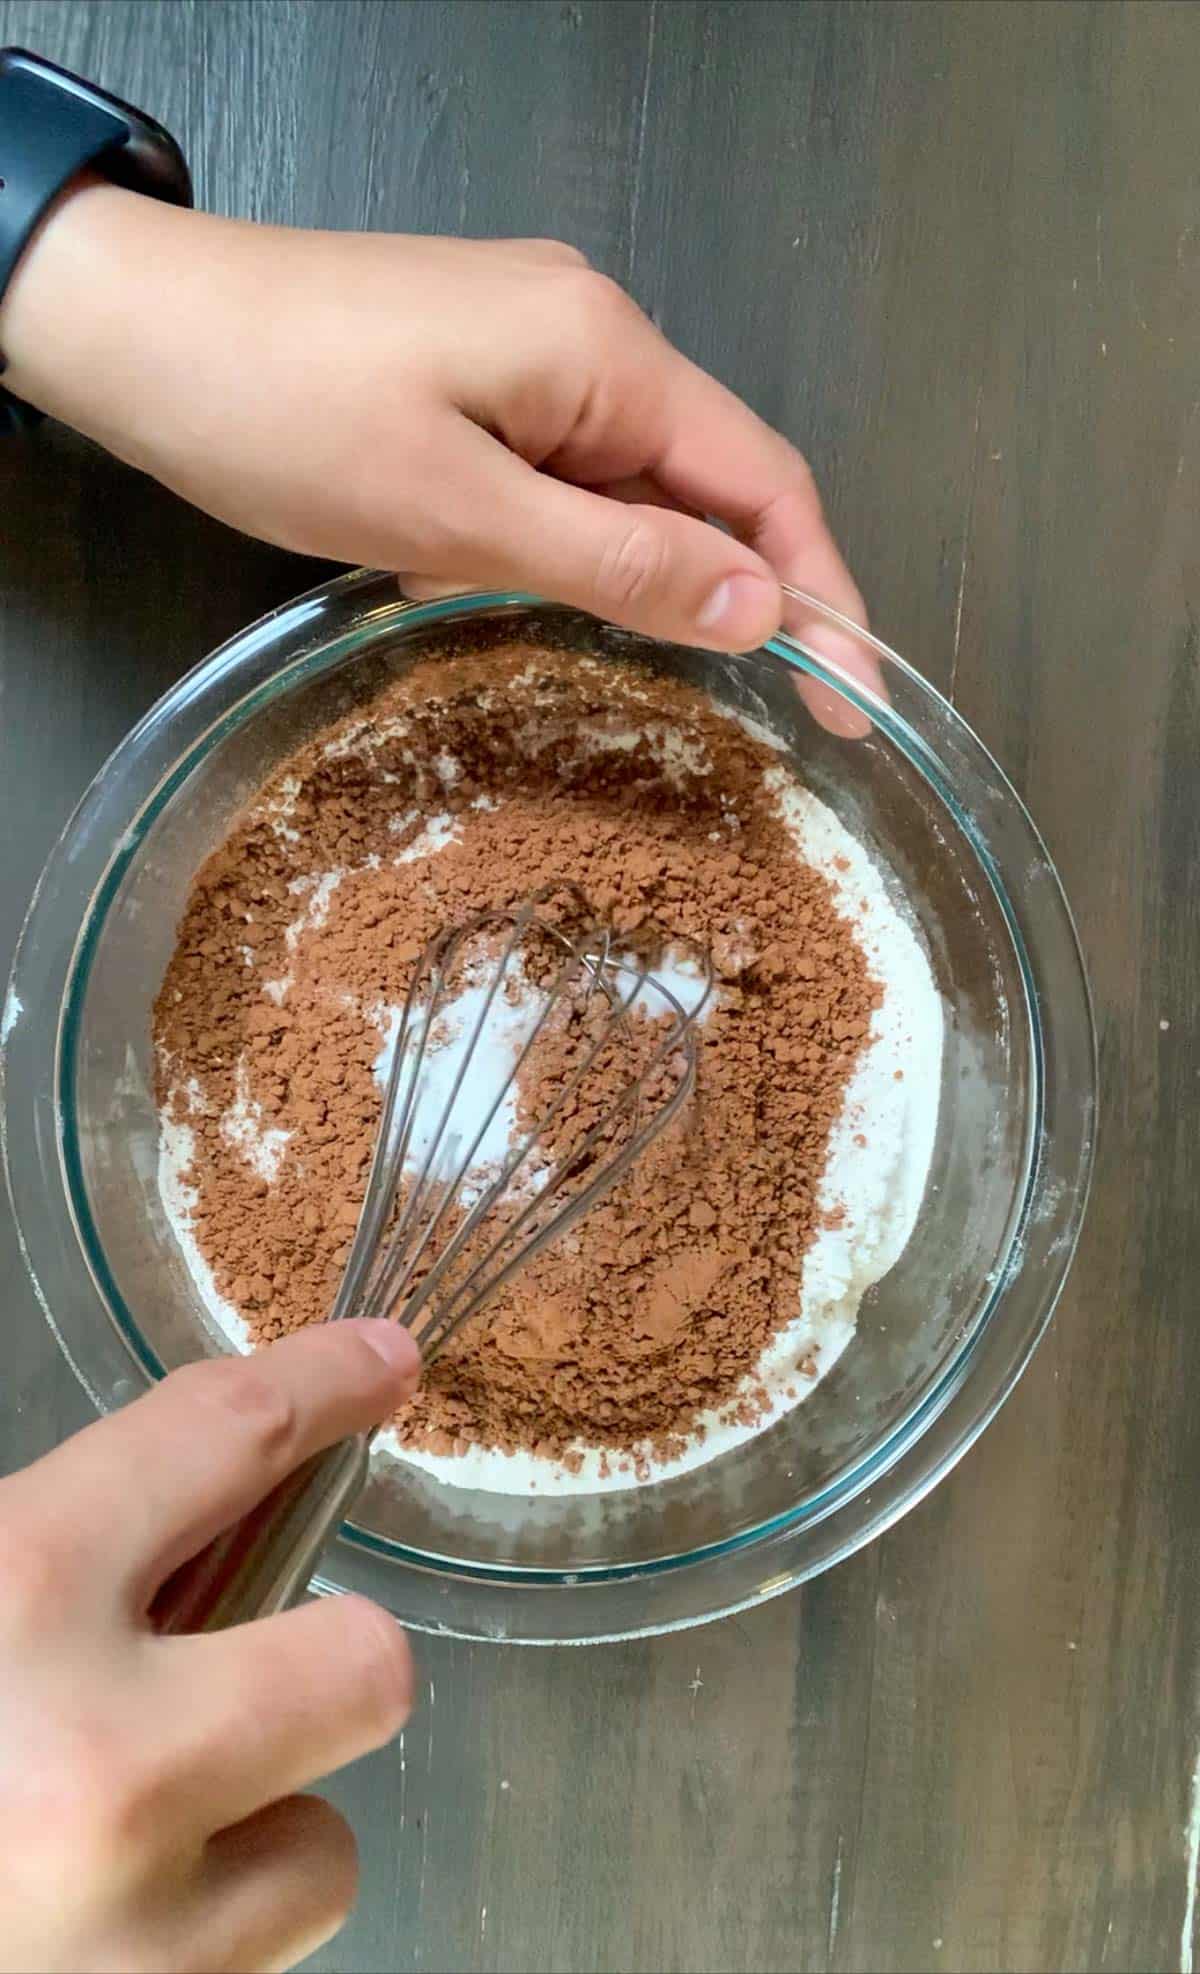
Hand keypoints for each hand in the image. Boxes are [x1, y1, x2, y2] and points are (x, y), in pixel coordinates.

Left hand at [0, 179, 865, 667]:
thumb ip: (620, 561)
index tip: (858, 705)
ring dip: (621, 576)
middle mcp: (589, 340)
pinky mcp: (471, 375)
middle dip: (733, 597)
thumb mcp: (459, 513)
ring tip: (594, 655)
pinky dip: (542, 544)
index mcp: (606, 357)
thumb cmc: (280, 412)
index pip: (765, 484)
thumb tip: (762, 606)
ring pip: (623, 488)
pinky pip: (550, 474)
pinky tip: (474, 585)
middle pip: (706, 485)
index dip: (824, 598)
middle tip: (778, 716)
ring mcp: (527, 350)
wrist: (127, 326)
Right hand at [0, 1320, 418, 1973]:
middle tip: (261, 1670)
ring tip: (118, 1841)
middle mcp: (98, 1761)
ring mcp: (134, 1934)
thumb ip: (45, 1556)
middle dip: (332, 1660)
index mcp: (12, 1593)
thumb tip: (203, 1510)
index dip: (324, 1384)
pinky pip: (245, 1963)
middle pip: (365, 1666)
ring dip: (246, 1833)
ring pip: (317, 1852)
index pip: (228, 1435)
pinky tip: (89, 1932)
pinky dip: (192, 1942)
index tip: (380, 1362)